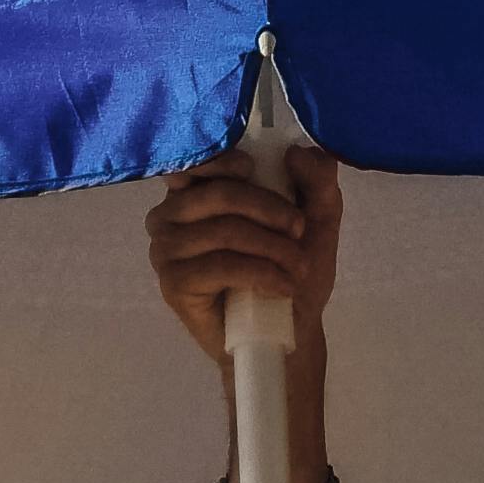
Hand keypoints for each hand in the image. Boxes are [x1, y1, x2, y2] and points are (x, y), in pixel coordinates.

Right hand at [146, 148, 343, 363]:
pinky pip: (220, 266)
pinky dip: (260, 274)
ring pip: (223, 231)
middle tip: (299, 232)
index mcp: (194, 191)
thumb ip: (316, 178)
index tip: (254, 171)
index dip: (224, 160)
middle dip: (269, 209)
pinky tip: (282, 287)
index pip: (194, 160)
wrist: (288, 331)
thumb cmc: (292, 269)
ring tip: (297, 267)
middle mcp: (169, 216)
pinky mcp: (174, 285)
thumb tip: (297, 151)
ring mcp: (166, 251)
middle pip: (218, 195)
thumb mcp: (317, 217)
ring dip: (272, 247)